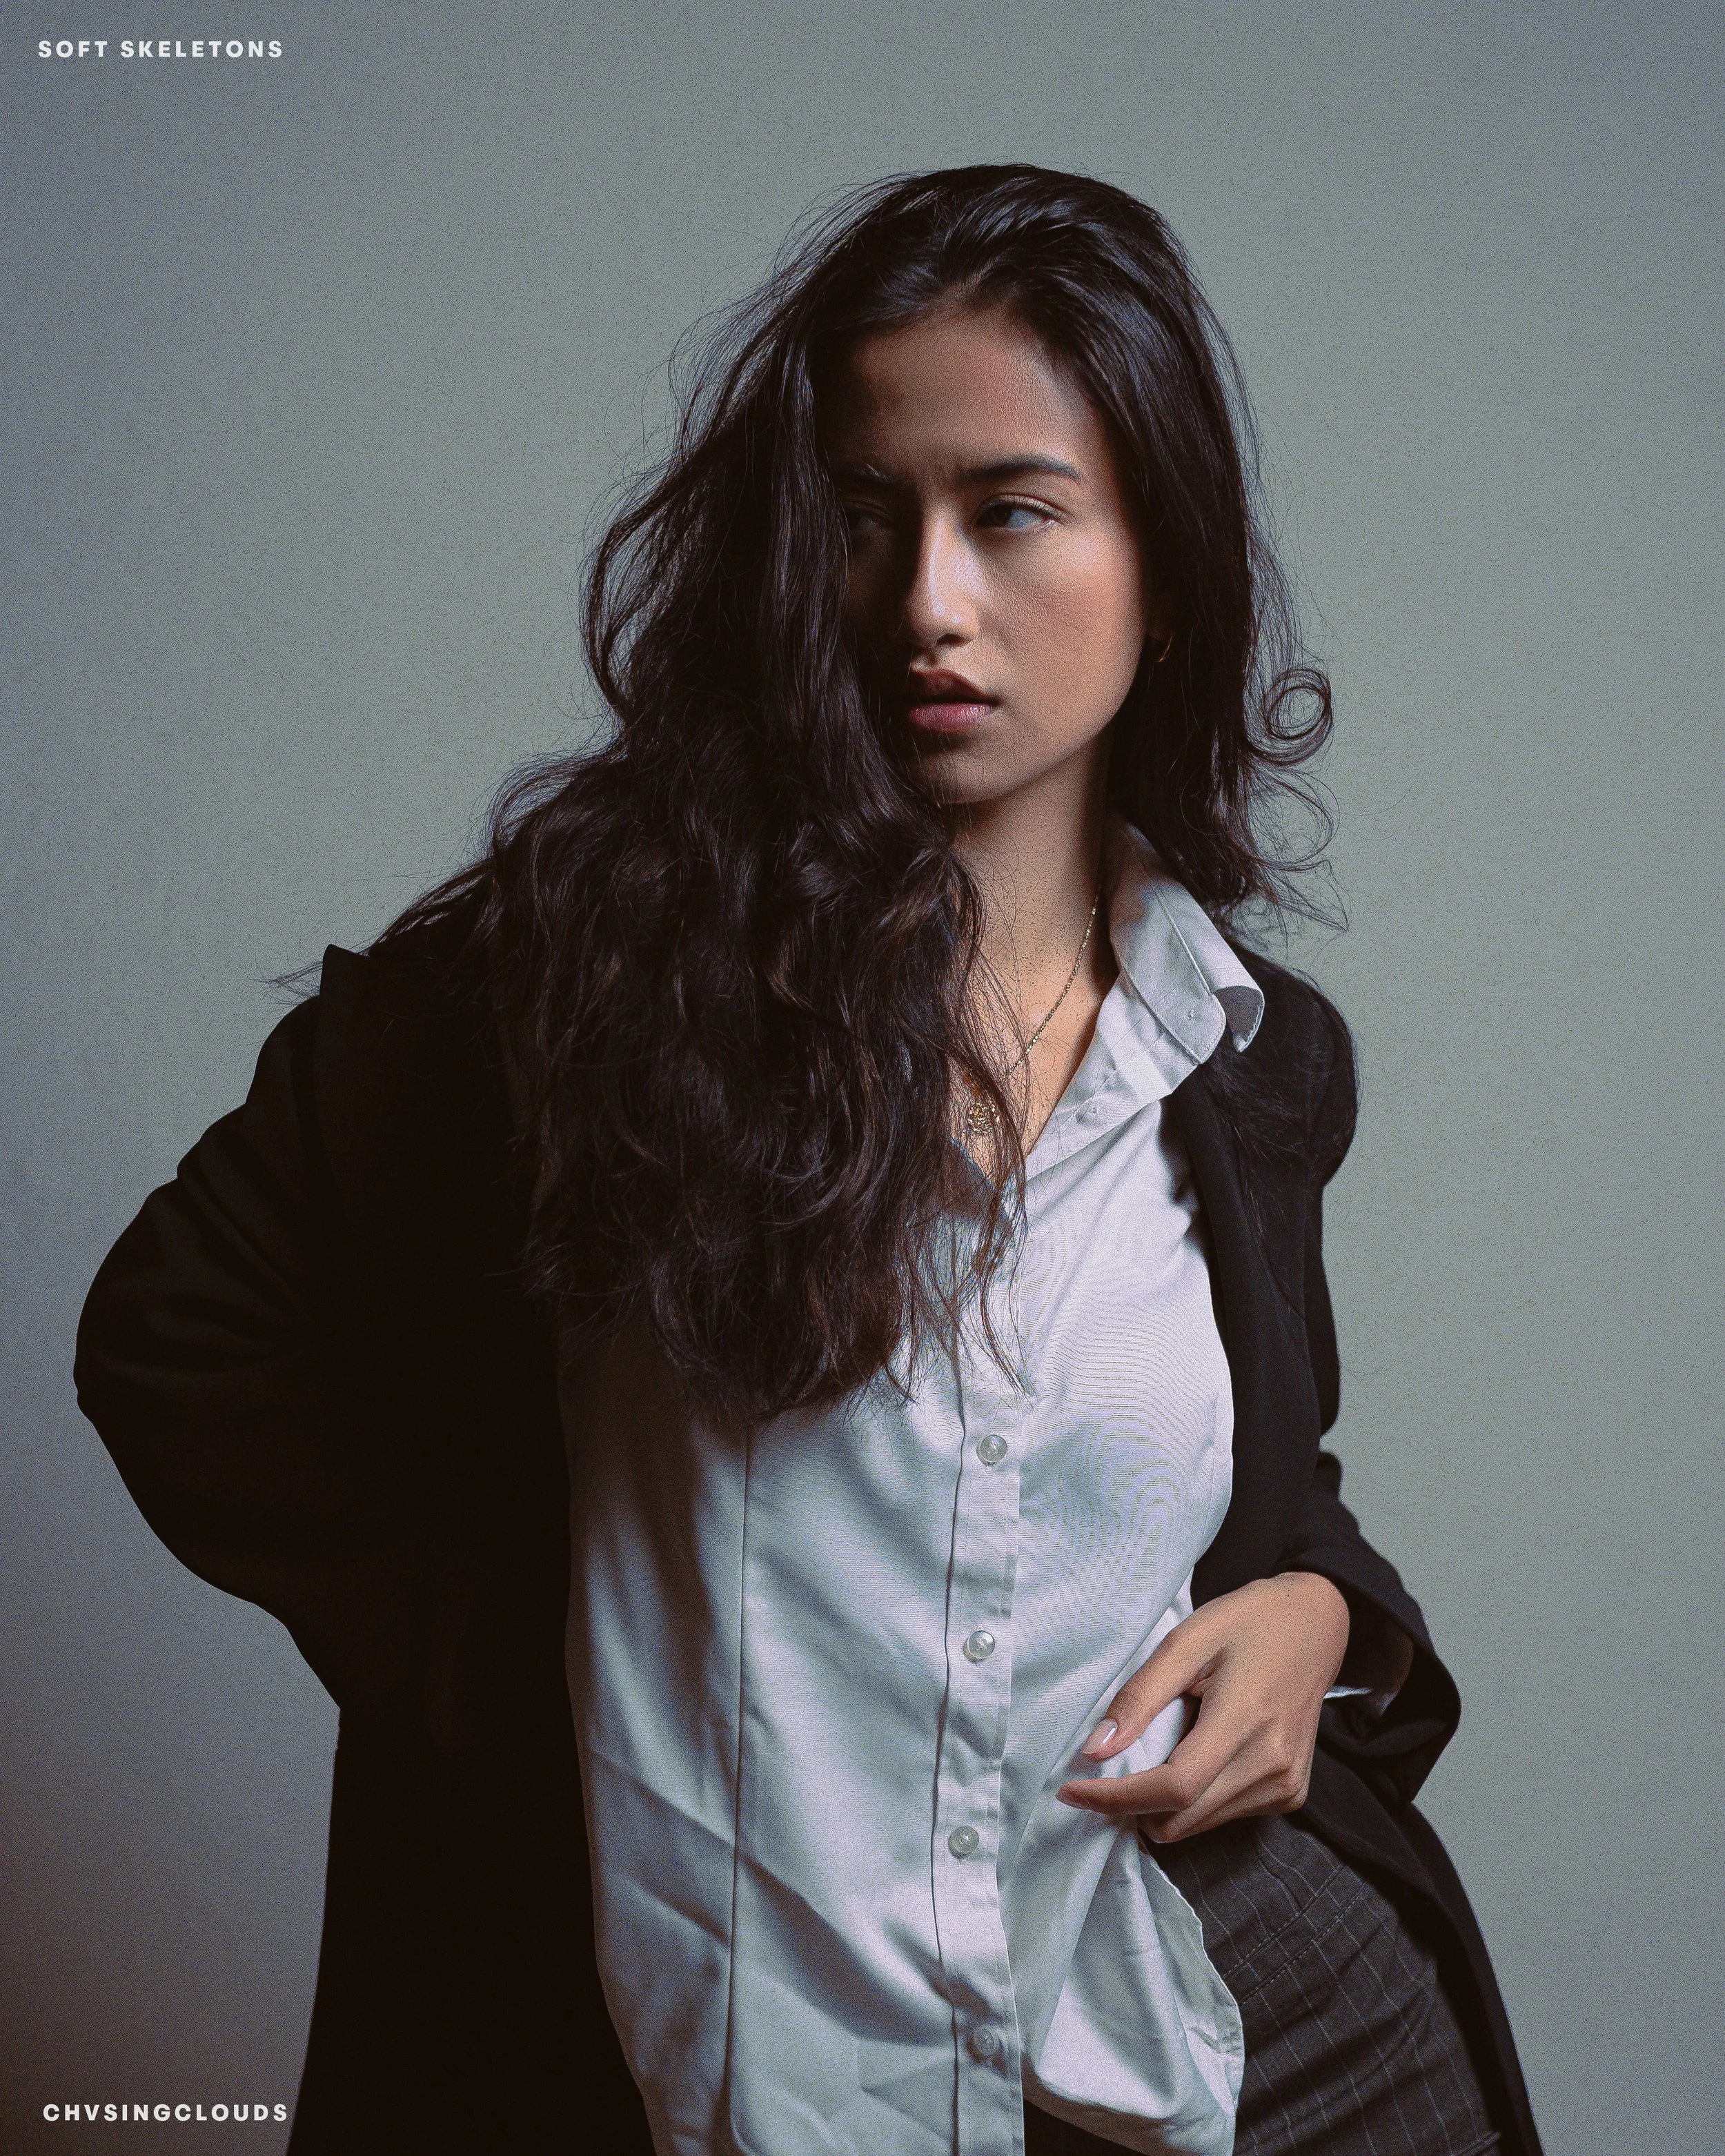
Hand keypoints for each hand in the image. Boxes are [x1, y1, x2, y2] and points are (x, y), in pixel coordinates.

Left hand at [1055, 1572, 1351, 1842]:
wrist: (1316, 1624)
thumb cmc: (1248, 1622)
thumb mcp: (1186, 1640)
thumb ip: (1140, 1696)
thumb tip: (1095, 1750)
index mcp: (1245, 1720)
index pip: (1172, 1788)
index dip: (1116, 1798)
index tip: (1071, 1791)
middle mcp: (1271, 1765)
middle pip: (1182, 1819)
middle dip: (1129, 1808)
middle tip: (1099, 1780)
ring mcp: (1286, 1785)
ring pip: (1199, 1826)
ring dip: (1161, 1806)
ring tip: (1152, 1758)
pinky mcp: (1291, 1793)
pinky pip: (1223, 1816)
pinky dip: (1192, 1802)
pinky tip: (1191, 1759)